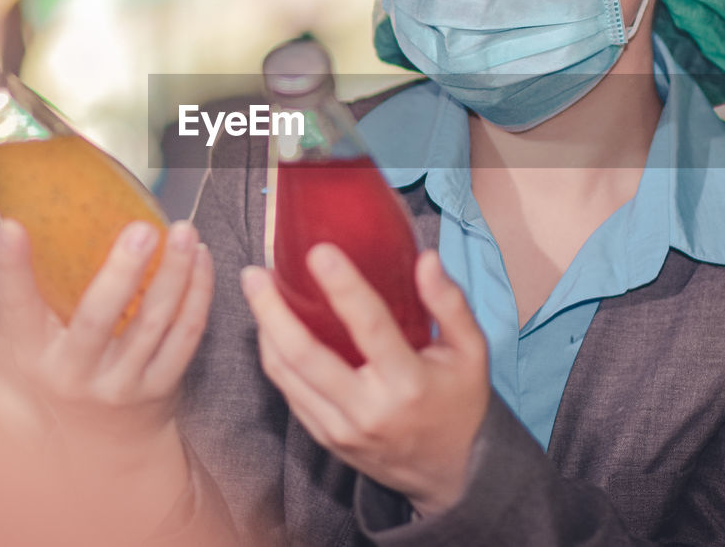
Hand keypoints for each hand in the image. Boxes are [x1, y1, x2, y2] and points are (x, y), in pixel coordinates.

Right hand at [0, 218, 212, 475]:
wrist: (107, 443)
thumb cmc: (70, 371)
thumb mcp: (40, 345)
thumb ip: (37, 296)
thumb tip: (30, 220)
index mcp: (33, 356)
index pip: (16, 308)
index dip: (11, 268)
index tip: (11, 226)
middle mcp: (72, 374)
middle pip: (97, 318)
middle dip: (122, 270)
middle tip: (142, 228)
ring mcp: (119, 385)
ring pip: (153, 323)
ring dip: (174, 273)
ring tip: (183, 232)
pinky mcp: (160, 387)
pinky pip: (185, 336)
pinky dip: (197, 295)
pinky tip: (201, 260)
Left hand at [241, 244, 488, 516]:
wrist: (451, 473)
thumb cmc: (460, 402)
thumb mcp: (471, 352)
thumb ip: (449, 303)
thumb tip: (426, 258)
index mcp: (408, 382)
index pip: (370, 327)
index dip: (343, 287)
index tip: (319, 252)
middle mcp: (369, 409)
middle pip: (305, 355)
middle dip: (272, 310)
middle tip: (254, 274)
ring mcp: (342, 429)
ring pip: (287, 375)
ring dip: (265, 330)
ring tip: (256, 290)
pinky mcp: (326, 439)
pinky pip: (289, 393)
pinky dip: (274, 357)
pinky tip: (270, 327)